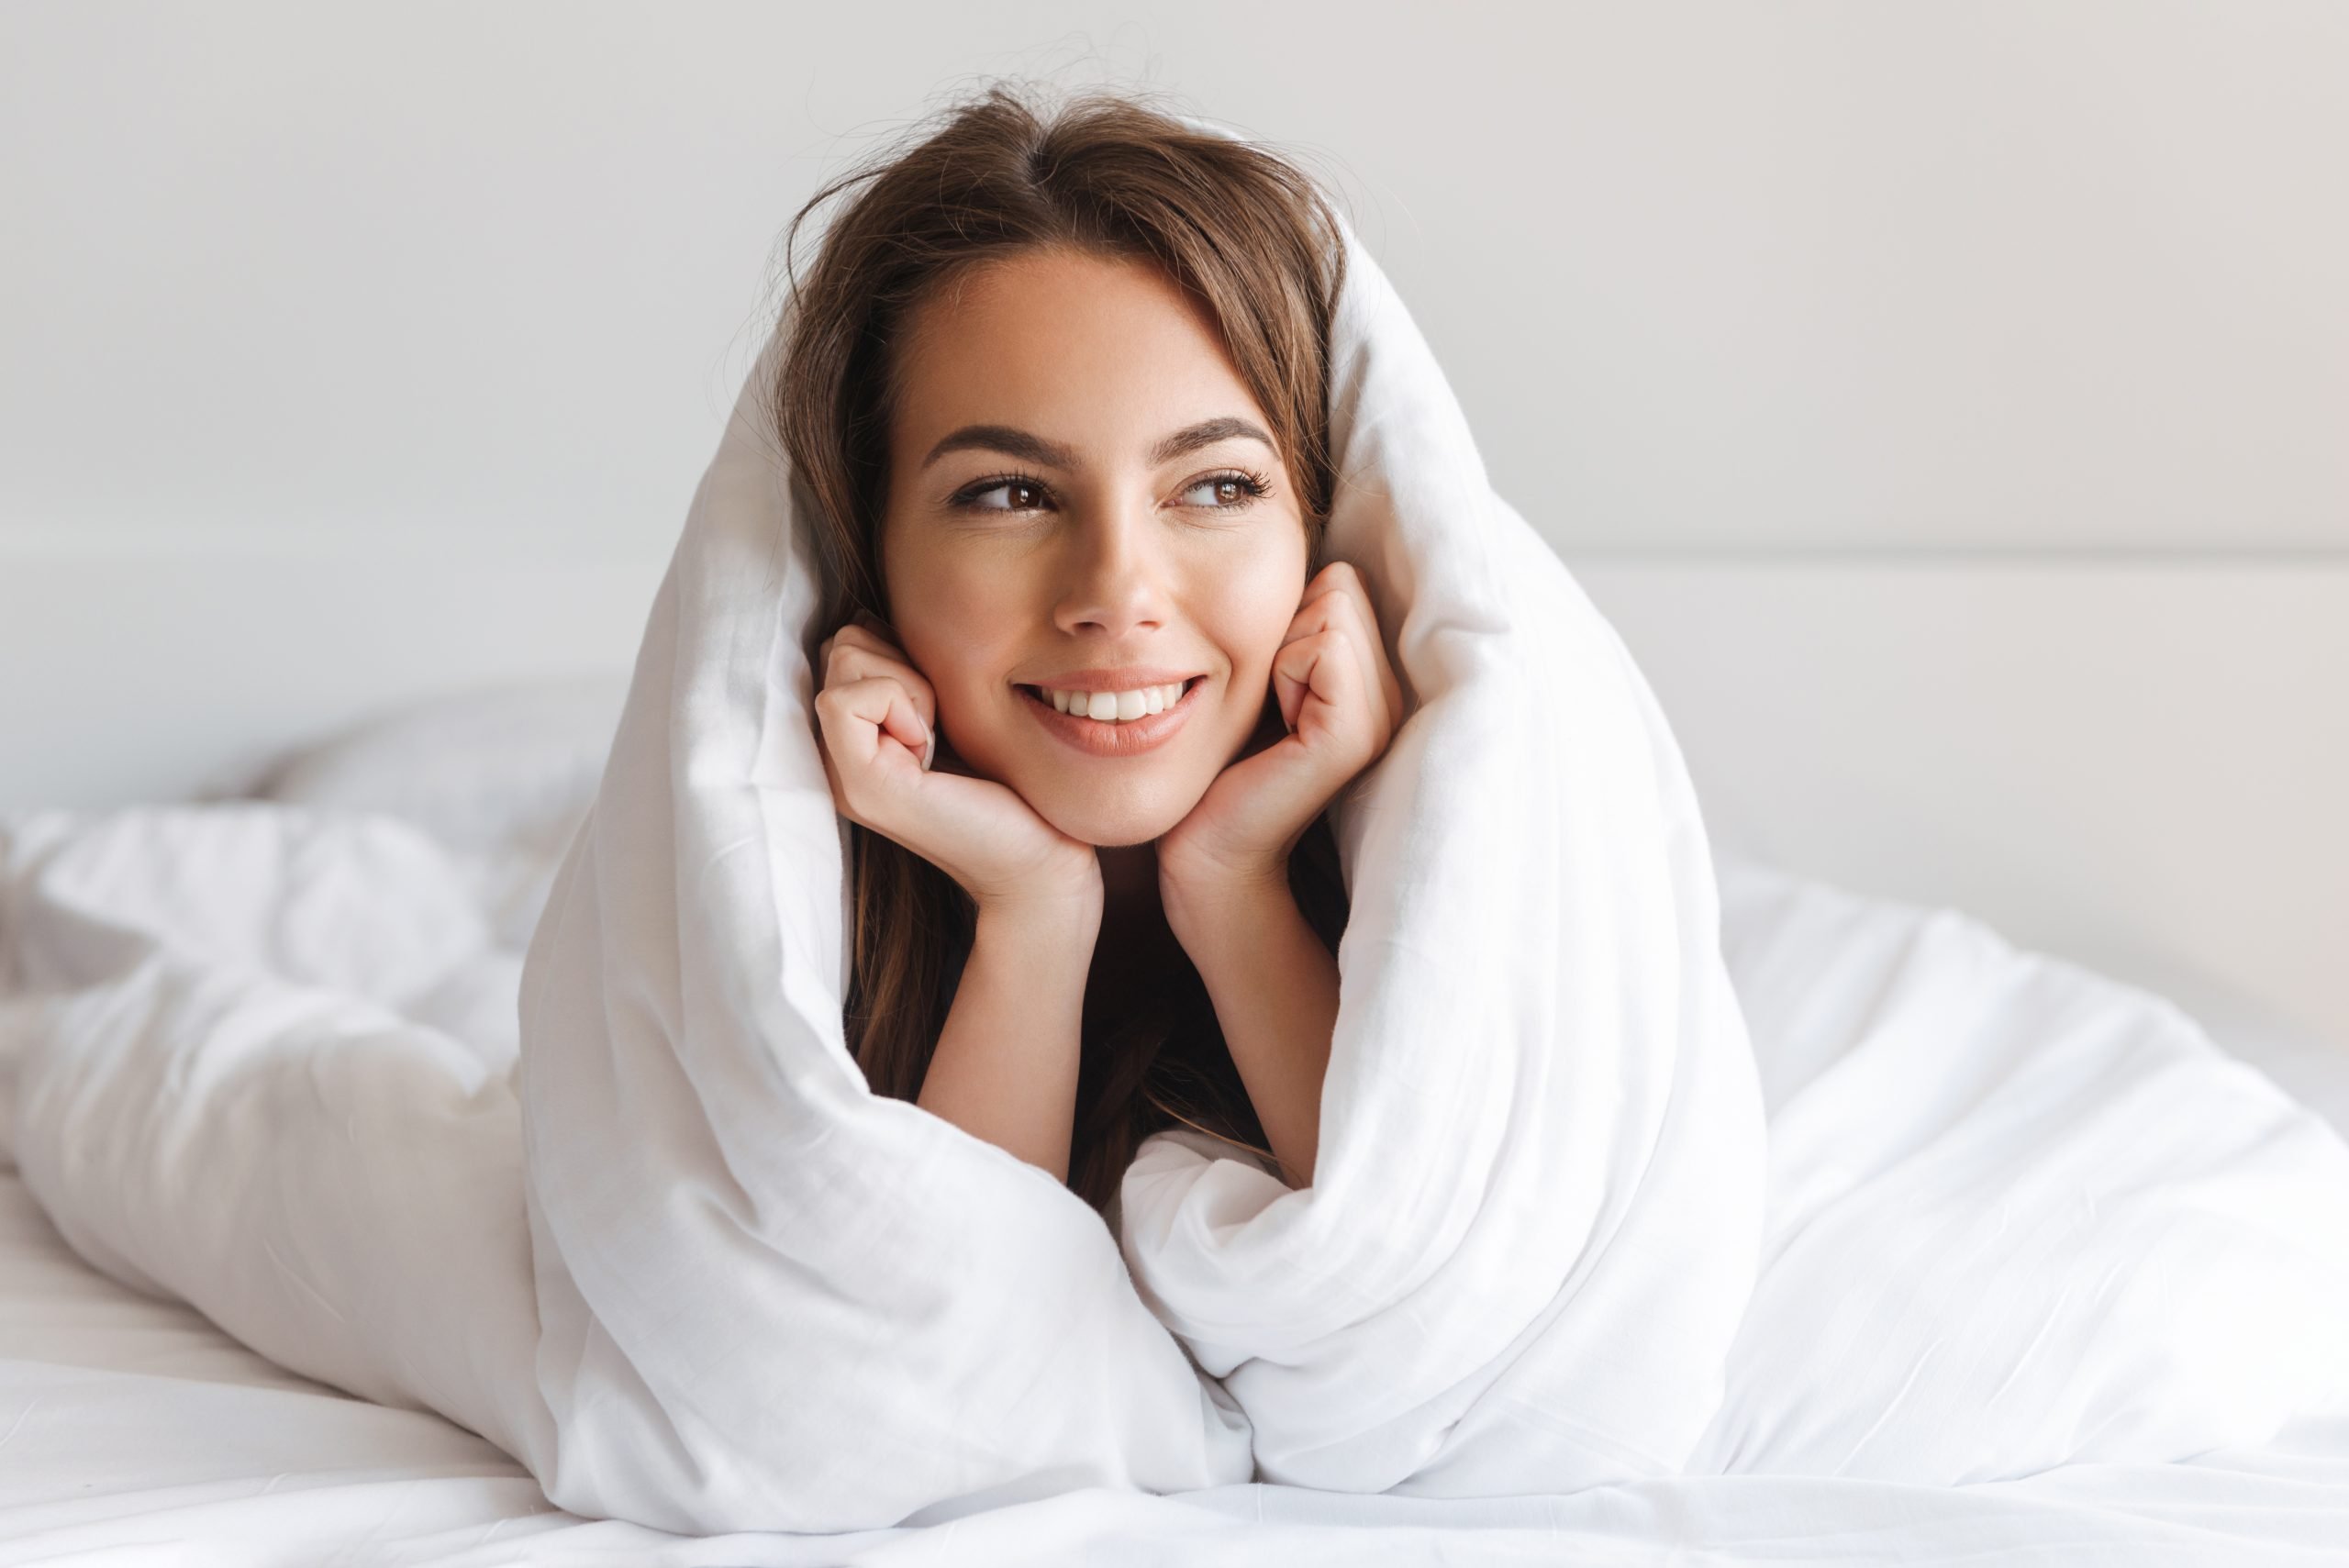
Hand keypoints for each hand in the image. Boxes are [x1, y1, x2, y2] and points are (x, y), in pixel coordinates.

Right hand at [815, 615, 1099, 913]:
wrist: (1040, 859)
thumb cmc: (1009, 784)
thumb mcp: (950, 710)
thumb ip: (907, 673)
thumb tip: (871, 617)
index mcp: (854, 740)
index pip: (844, 643)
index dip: (900, 653)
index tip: (939, 711)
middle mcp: (835, 757)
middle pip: (839, 643)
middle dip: (901, 662)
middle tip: (938, 725)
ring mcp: (841, 773)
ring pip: (841, 660)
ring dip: (907, 684)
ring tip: (936, 739)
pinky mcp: (860, 785)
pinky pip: (847, 699)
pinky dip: (901, 704)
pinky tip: (931, 751)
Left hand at [1158, 561, 1403, 900]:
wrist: (1208, 850)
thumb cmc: (1222, 762)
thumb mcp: (1262, 675)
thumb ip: (1293, 624)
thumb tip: (1304, 561)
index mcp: (1375, 681)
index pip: (1343, 581)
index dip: (1289, 616)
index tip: (1272, 684)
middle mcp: (1392, 698)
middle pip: (1340, 587)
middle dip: (1287, 628)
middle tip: (1270, 702)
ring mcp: (1381, 718)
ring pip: (1332, 610)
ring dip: (1280, 651)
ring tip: (1272, 716)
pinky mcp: (1352, 737)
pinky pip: (1323, 648)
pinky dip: (1283, 671)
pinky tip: (1276, 724)